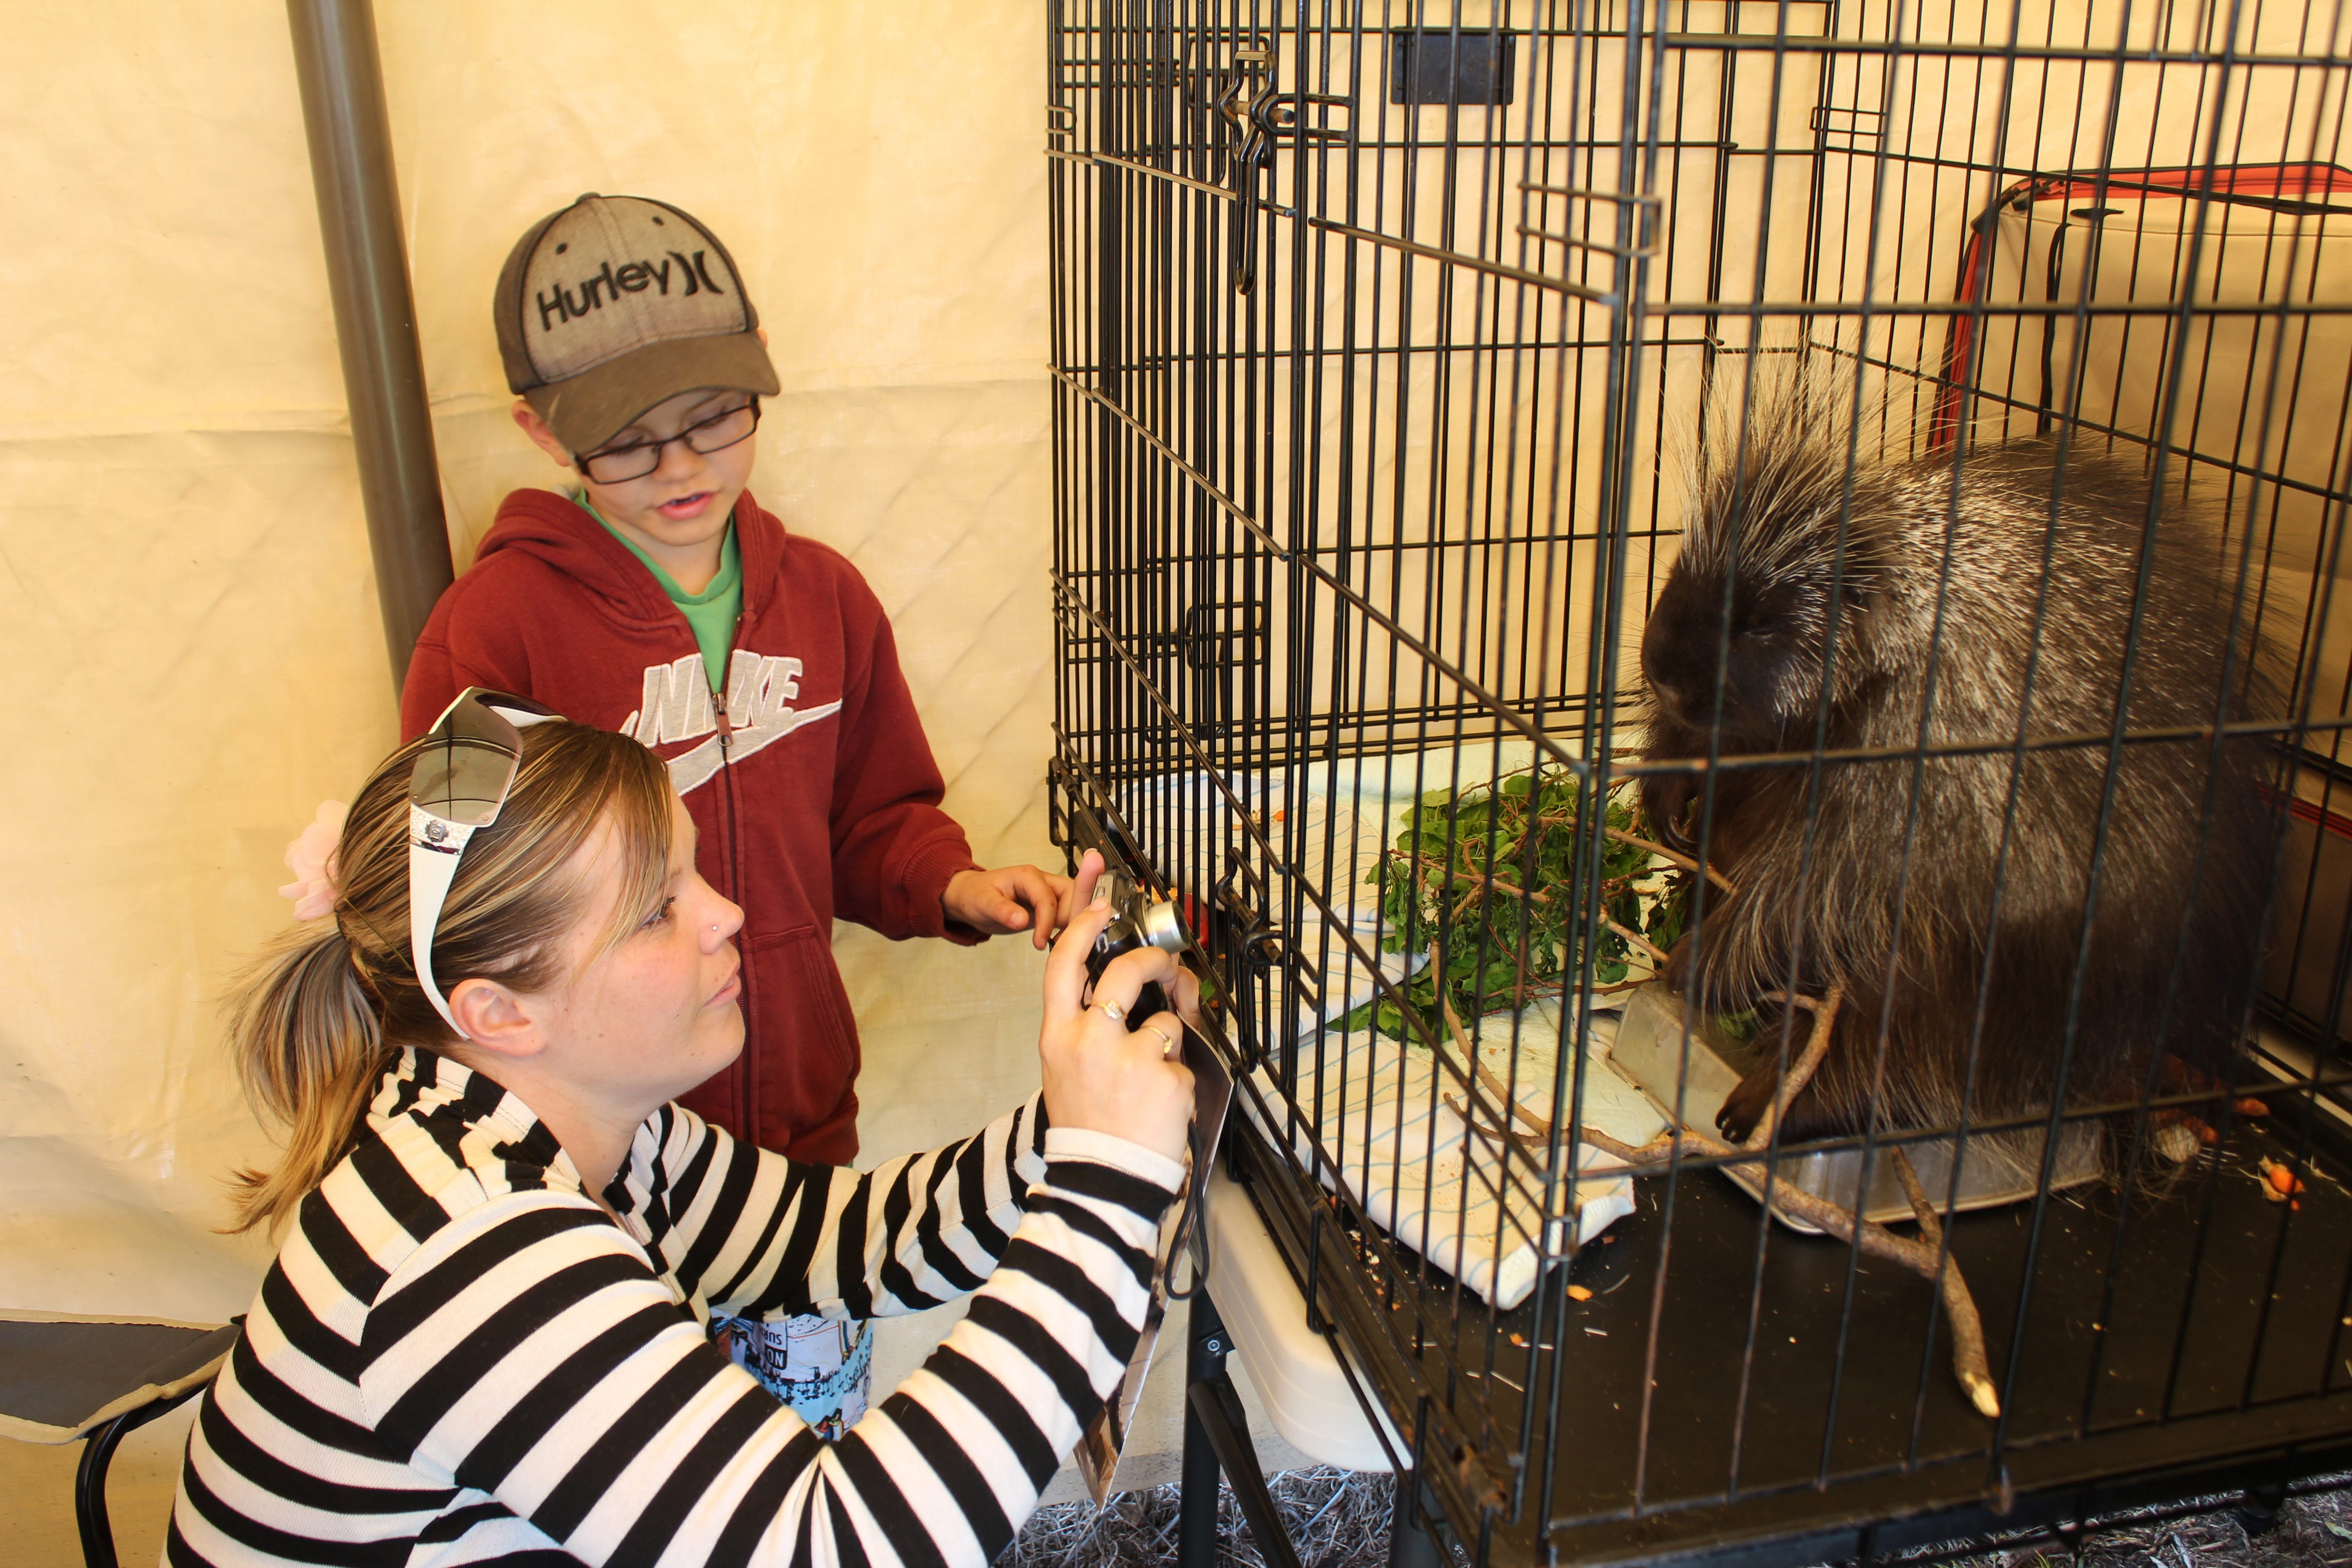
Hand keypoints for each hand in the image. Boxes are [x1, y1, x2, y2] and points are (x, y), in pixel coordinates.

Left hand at [944, 864, 1077, 949]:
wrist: (970, 898)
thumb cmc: (975, 894)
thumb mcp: (982, 902)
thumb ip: (1002, 910)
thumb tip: (1022, 920)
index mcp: (1028, 876)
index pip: (1048, 897)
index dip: (1046, 921)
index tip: (1039, 942)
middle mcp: (1042, 882)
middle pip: (1072, 895)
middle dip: (1072, 917)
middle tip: (1065, 941)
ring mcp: (1047, 895)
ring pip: (1073, 905)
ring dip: (1073, 923)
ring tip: (1063, 944)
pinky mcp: (1048, 908)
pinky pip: (1066, 916)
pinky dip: (1068, 928)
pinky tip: (1061, 942)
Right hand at [1038, 852, 1194, 1162]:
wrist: (1102, 1178)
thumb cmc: (1087, 1122)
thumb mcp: (1067, 1068)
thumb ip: (1088, 1026)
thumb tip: (1129, 987)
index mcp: (1058, 1036)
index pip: (1063, 965)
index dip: (1084, 927)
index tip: (1102, 907)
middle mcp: (1089, 1039)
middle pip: (1125, 972)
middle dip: (1153, 960)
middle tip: (1166, 965)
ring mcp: (1128, 1056)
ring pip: (1165, 1022)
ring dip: (1167, 1046)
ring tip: (1150, 1081)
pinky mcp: (1164, 1077)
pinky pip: (1182, 1062)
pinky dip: (1178, 1082)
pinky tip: (1160, 1106)